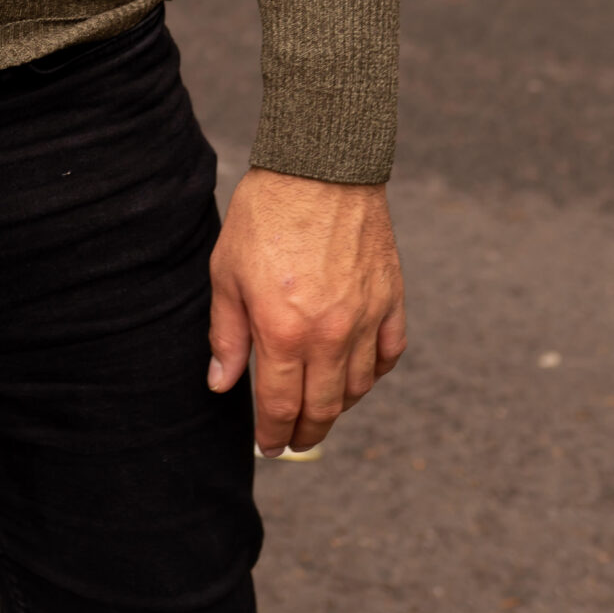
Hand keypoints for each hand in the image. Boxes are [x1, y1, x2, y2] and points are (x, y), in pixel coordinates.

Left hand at [207, 168, 405, 454]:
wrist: (320, 166)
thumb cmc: (265, 213)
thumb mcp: (226, 272)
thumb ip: (227, 335)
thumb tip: (222, 385)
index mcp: (284, 331)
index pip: (281, 406)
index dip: (273, 433)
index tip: (268, 446)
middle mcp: (331, 334)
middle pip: (323, 408)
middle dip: (306, 433)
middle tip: (294, 441)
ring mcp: (367, 318)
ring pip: (358, 387)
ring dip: (338, 405)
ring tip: (319, 407)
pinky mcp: (391, 299)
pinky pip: (389, 355)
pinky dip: (373, 372)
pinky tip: (357, 372)